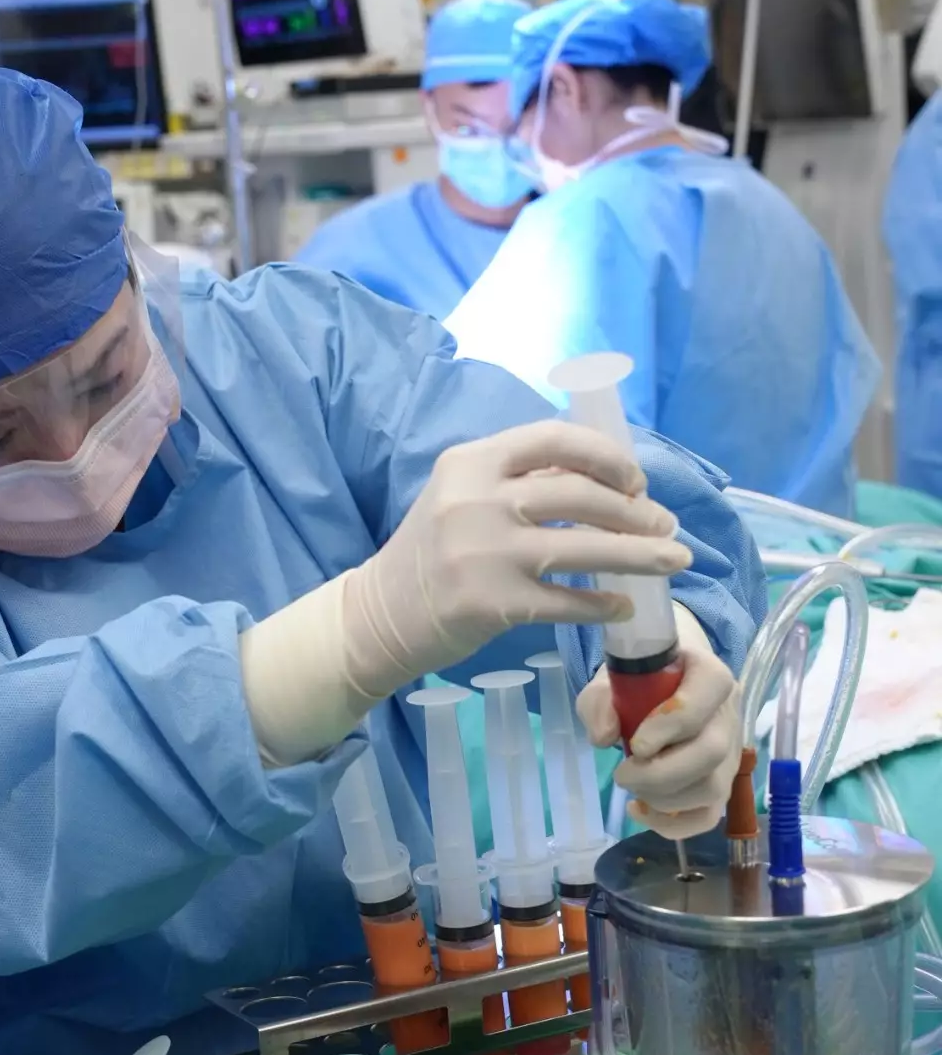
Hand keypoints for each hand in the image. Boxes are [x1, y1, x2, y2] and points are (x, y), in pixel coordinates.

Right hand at [342, 419, 691, 702]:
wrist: (380, 614)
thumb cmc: (432, 551)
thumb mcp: (460, 495)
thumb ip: (517, 480)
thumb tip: (601, 477)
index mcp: (471, 462)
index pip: (553, 440)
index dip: (606, 456)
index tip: (635, 480)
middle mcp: (477, 500)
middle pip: (580, 495)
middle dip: (635, 511)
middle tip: (665, 526)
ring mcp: (485, 553)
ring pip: (584, 547)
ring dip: (640, 555)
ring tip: (673, 561)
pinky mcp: (493, 604)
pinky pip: (567, 602)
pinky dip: (603, 604)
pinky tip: (624, 606)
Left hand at [578, 639, 741, 839]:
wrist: (665, 685)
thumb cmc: (640, 679)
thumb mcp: (609, 678)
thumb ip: (599, 701)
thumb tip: (603, 737)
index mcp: (707, 674)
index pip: (708, 692)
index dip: (672, 723)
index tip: (635, 743)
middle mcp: (728, 713)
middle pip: (711, 752)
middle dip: (660, 774)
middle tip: (623, 773)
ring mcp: (730, 752)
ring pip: (713, 788)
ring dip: (663, 799)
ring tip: (632, 785)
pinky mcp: (722, 783)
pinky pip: (708, 816)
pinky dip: (671, 824)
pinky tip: (640, 810)